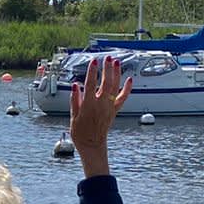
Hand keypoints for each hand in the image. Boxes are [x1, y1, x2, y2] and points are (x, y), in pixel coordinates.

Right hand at [68, 54, 130, 175]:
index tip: (93, 62)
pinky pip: (123, 98)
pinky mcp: (114, 110)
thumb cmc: (80, 132)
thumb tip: (76, 85)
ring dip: (116, 74)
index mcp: (88, 105)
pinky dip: (127, 88)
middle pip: (106, 83)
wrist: (91, 144)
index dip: (92, 72)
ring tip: (116, 63)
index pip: (90, 84)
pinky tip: (129, 79)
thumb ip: (75, 99)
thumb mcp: (73, 116)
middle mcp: (101, 104)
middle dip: (107, 69)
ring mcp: (109, 107)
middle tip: (107, 58)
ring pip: (115, 87)